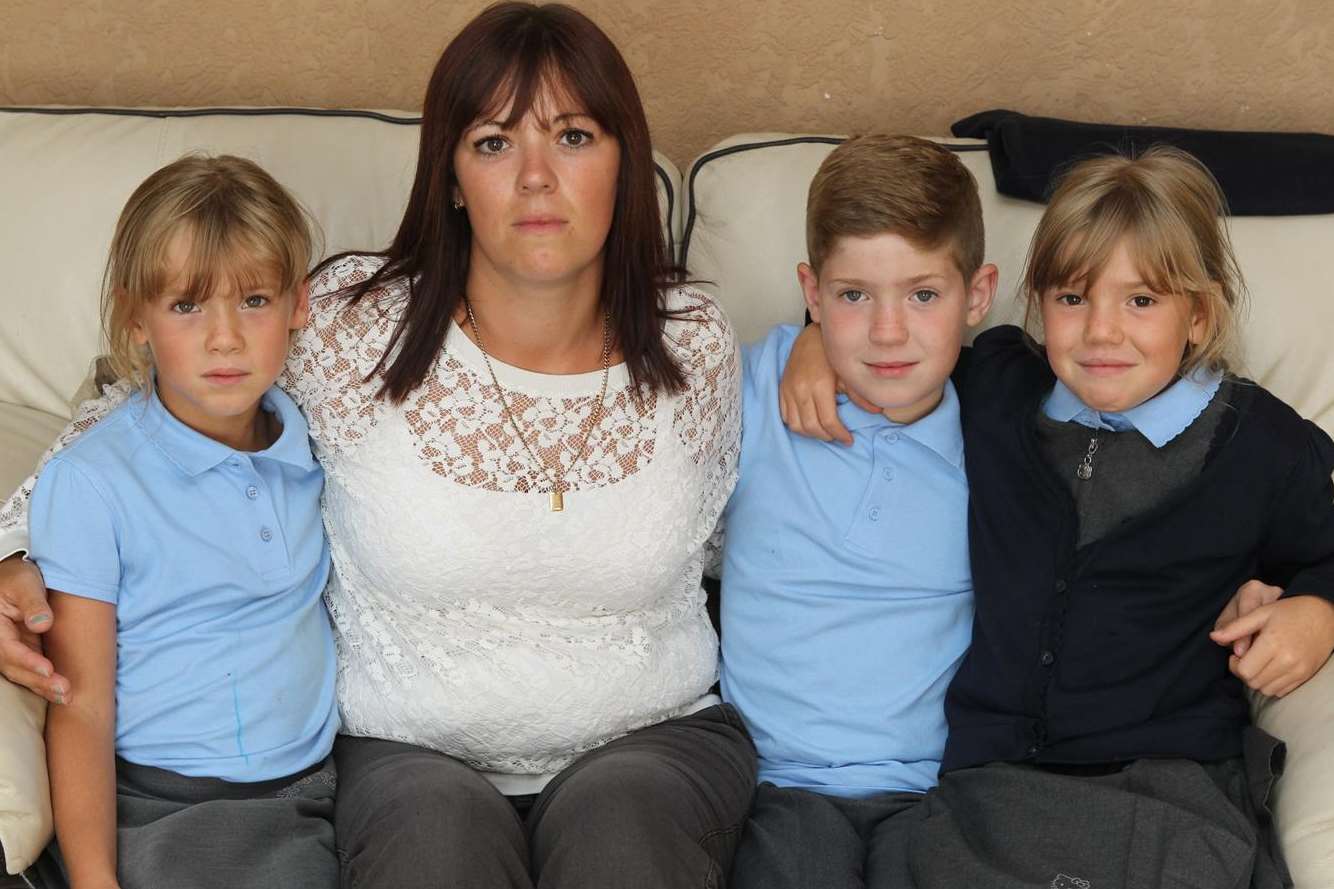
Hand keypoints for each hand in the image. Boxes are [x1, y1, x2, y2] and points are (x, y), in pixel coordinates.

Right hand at [0, 553, 67, 702]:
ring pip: (22, 675)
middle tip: (64, 691)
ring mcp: (10, 650)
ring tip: (67, 696)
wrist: (15, 579)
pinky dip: (44, 683)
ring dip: (43, 687)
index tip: (48, 669)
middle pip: (15, 668)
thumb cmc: (18, 577)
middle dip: (39, 682)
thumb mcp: (25, 583)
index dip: (28, 661)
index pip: (9, 649)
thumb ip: (33, 603)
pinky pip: (30, 672)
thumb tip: (42, 624)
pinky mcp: (23, 652)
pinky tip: (61, 693)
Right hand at [778, 324, 876, 444]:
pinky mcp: (782, 390)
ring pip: (796, 425)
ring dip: (810, 434)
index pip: (828, 421)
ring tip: (824, 432)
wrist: (810, 338)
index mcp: (820, 385)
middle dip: (826, 436)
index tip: (848, 439)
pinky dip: (797, 424)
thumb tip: (877, 411)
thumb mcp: (847, 373)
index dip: (839, 434)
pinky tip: (809, 423)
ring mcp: (789, 391)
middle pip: (811, 426)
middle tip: (837, 436)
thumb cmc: (830, 354)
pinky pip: (785, 416)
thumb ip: (859, 395)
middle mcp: (801, 390)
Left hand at [1210, 593, 1333, 697]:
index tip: (1237, 655)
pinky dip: (1271, 684)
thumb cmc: (1290, 611)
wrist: (1324, 615)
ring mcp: (1298, 670)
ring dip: (1257, 680)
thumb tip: (1214, 637)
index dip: (1234, 665)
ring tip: (1259, 663)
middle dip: (1244, 673)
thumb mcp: (1261, 613)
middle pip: (1253, 682)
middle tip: (1246, 659)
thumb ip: (1236, 627)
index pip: (1244, 670)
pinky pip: (1281, 691)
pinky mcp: (1305, 676)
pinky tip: (1271, 668)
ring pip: (1266, 689)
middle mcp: (1287, 660)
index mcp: (1273, 643)